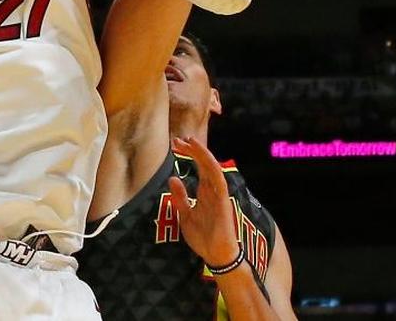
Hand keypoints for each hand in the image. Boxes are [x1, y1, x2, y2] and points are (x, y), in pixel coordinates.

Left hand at [168, 136, 241, 268]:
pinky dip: (211, 166)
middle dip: (192, 150)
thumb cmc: (203, 237)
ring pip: (212, 167)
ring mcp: (219, 194)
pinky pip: (219, 179)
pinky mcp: (223, 200)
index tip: (175, 145)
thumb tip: (172, 178)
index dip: (189, 155)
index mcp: (205, 192)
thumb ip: (180, 197)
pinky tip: (203, 156)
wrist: (216, 255)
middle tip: (178, 140)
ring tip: (189, 141)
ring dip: (201, 153)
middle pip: (204, 163)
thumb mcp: (185, 215)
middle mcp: (213, 190)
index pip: (198, 168)